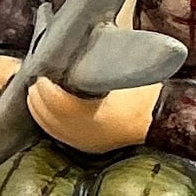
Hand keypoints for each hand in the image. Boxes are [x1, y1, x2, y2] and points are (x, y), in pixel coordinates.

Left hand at [26, 77, 161, 153]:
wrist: (160, 118)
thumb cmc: (143, 94)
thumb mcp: (120, 75)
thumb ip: (95, 67)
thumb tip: (74, 48)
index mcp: (95, 117)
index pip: (59, 104)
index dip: (45, 88)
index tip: (41, 75)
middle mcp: (87, 135)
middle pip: (49, 117)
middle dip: (38, 97)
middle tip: (35, 79)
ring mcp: (86, 143)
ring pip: (50, 128)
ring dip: (40, 109)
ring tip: (37, 91)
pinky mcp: (87, 146)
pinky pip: (58, 135)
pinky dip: (48, 120)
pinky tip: (46, 107)